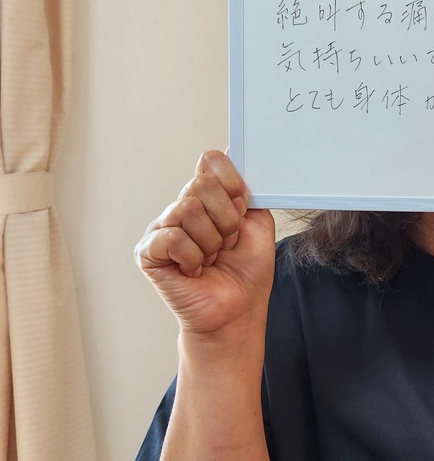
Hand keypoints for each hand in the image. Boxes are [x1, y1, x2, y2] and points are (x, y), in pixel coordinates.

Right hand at [135, 150, 275, 335]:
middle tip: (228, 244)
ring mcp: (162, 229)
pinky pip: (173, 238)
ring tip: (211, 259)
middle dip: (227, 219)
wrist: (237, 311)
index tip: (243, 209)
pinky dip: (193, 258)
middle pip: (202, 183)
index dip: (232, 184)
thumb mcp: (257, 224)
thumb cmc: (246, 272)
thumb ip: (246, 190)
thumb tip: (229, 149)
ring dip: (212, 242)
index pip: (211, 162)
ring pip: (189, 210)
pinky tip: (194, 270)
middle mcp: (181, 208)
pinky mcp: (148, 251)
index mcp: (206, 198)